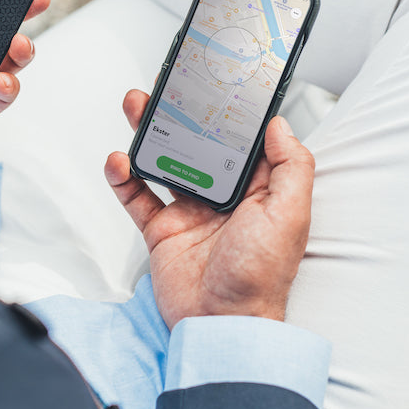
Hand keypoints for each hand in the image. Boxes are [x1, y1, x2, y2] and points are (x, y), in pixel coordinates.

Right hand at [104, 90, 314, 327]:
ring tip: (136, 107)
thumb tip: (279, 124)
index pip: (242, 140)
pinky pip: (138, 197)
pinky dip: (124, 177)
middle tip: (167, 85)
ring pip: (165, 162)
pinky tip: (118, 161)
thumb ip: (290, 166)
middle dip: (181, 113)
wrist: (221, 326)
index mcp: (259, 190)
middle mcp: (224, 197)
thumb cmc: (260, 278)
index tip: (216, 82)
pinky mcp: (163, 231)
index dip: (228, 111)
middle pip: (198, 143)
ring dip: (149, 133)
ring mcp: (190, 212)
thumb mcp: (289, 215)